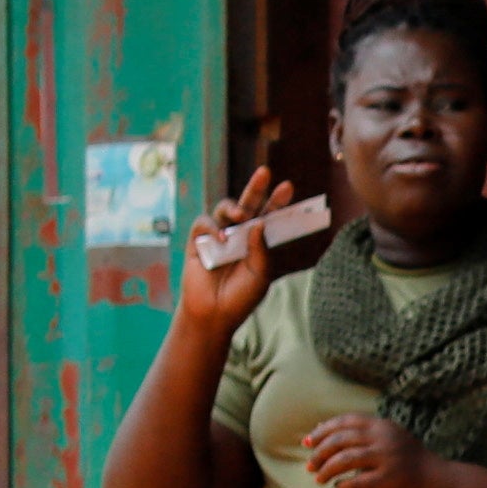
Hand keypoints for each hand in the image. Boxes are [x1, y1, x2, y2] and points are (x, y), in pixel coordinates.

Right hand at [177, 169, 305, 337]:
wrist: (215, 314)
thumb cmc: (240, 297)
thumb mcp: (260, 275)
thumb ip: (262, 250)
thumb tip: (260, 223)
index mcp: (258, 241)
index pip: (269, 216)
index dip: (277, 202)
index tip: (288, 187)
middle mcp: (239, 235)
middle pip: (248, 205)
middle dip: (256, 188)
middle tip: (265, 172)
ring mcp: (218, 236)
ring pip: (224, 209)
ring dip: (233, 207)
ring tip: (240, 215)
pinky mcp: (198, 242)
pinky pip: (203, 224)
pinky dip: (212, 228)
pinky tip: (221, 239)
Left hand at [299, 410, 433, 487]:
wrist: (437, 481)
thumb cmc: (407, 461)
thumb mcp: (386, 439)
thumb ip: (360, 434)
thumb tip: (321, 431)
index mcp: (382, 425)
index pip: (345, 422)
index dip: (323, 430)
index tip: (307, 442)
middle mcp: (385, 438)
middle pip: (341, 440)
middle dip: (320, 453)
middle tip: (309, 466)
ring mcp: (389, 458)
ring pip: (346, 460)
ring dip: (327, 470)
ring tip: (318, 479)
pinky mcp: (391, 479)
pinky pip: (359, 482)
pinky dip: (344, 485)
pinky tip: (338, 487)